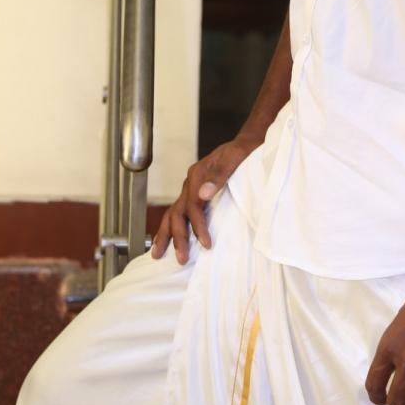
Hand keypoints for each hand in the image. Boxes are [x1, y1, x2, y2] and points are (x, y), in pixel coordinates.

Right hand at [151, 138, 251, 263]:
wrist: (247, 144)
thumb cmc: (243, 152)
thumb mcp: (235, 158)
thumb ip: (220, 175)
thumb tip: (203, 194)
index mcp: (198, 174)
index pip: (193, 206)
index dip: (198, 226)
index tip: (207, 244)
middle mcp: (190, 182)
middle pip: (177, 213)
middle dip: (178, 237)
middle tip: (181, 259)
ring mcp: (191, 188)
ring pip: (172, 213)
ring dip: (166, 234)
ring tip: (157, 255)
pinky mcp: (195, 193)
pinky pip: (179, 212)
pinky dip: (172, 227)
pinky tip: (168, 240)